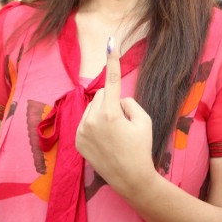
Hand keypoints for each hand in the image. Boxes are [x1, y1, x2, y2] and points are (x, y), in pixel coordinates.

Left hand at [75, 37, 157, 200]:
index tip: (110, 42)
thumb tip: (117, 99)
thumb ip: (130, 103)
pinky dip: (94, 125)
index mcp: (110, 114)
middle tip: (123, 123)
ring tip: (113, 134)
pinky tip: (104, 141)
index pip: (112, 81)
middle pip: (102, 95)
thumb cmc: (141, 149)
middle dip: (112, 102)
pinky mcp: (77, 140)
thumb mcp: (145, 121)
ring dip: (102, 113)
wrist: (131, 179)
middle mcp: (92, 120)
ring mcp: (81, 131)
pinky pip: (85, 121)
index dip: (113, 61)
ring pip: (92, 108)